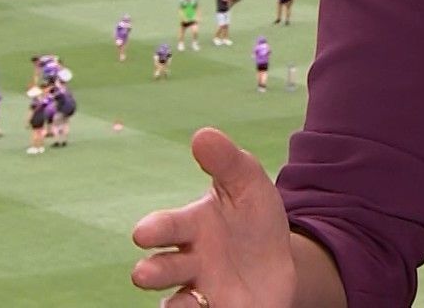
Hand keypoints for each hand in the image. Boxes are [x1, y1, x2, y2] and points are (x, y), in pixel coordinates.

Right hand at [131, 127, 296, 307]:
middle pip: (160, 269)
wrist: (279, 263)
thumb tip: (202, 134)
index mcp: (191, 227)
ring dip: (176, 305)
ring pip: (176, 303)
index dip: (155, 229)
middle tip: (143, 274)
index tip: (144, 232)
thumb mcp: (249, 185)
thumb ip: (227, 162)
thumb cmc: (252, 220)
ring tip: (186, 303)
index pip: (166, 227)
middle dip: (152, 271)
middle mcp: (188, 262)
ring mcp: (199, 292)